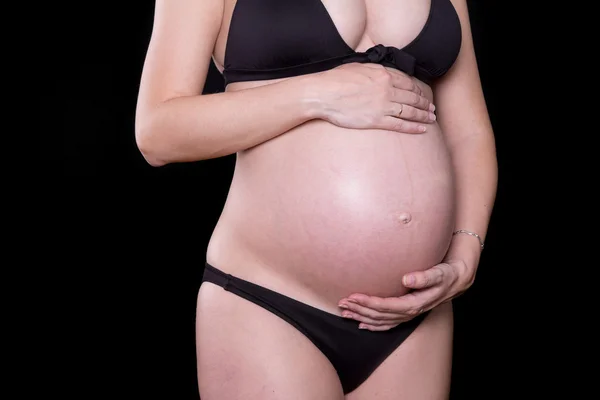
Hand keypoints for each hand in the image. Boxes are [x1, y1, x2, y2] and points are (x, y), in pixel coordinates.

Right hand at [315, 63, 436, 133]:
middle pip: (412, 97)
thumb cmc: (335, 79)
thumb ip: (374, 69)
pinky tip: (422, 129)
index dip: (418, 90)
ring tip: (431, 118)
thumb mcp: (358, 66)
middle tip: (432, 108)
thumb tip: (380, 72)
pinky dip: (413, 127)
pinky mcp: (376, 120)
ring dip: (423, 115)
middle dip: (424, 103)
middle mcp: (387, 89)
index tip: (423, 94)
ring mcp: (383, 105)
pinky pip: (400, 124)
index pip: (408, 82)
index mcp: (384, 74)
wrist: (324, 93)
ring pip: (409, 111)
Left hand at [337, 260, 474, 330]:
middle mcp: (409, 313)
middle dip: (359, 310)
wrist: (455, 281)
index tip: (353, 296)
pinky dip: (372, 325)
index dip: (369, 303)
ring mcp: (407, 315)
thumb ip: (425, 277)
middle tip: (342, 303)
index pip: (387, 306)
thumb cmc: (446, 274)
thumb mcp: (439, 273)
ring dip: (361, 317)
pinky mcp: (406, 314)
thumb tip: (407, 279)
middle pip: (380, 315)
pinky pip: (386, 324)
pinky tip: (360, 324)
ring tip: (344, 312)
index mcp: (415, 303)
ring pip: (380, 321)